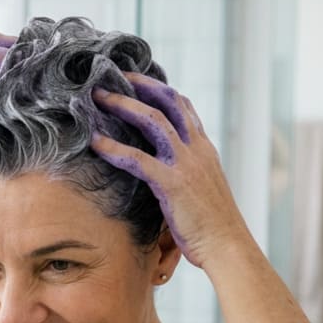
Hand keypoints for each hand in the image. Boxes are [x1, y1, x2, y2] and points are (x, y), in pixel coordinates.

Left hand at [89, 72, 251, 268]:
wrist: (228, 246)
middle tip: (114, 76)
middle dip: (140, 85)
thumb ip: (188, 172)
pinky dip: (113, 148)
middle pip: (168, 103)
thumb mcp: (204, 189)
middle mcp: (197, 150)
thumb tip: (167, 169)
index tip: (137, 80)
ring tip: (98, 97)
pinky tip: (94, 142)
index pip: (184, 106)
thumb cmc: (213, 226)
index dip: (160, 90)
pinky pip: (137, 159)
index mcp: (205, 149)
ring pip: (153, 121)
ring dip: (123, 105)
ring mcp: (186, 164)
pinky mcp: (172, 184)